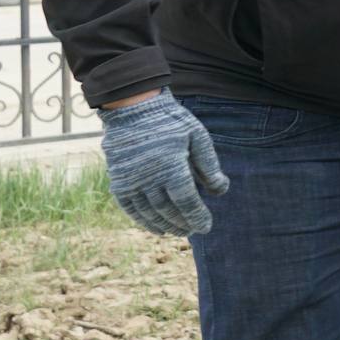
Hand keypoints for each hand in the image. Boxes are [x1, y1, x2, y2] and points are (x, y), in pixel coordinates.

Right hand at [98, 88, 229, 237]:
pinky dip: (142, 220)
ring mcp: (131, 180)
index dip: (197, 216)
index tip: (206, 226)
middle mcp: (149, 177)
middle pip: (168, 210)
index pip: (186, 201)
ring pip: (149, 212)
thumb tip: (220, 191)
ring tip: (177, 231)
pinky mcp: (118, 180)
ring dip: (164, 225)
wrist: (133, 108)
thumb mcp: (197, 137)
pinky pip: (130, 207)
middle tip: (192, 231)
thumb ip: (209, 165)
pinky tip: (155, 227)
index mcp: (171, 166)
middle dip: (182, 223)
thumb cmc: (171, 121)